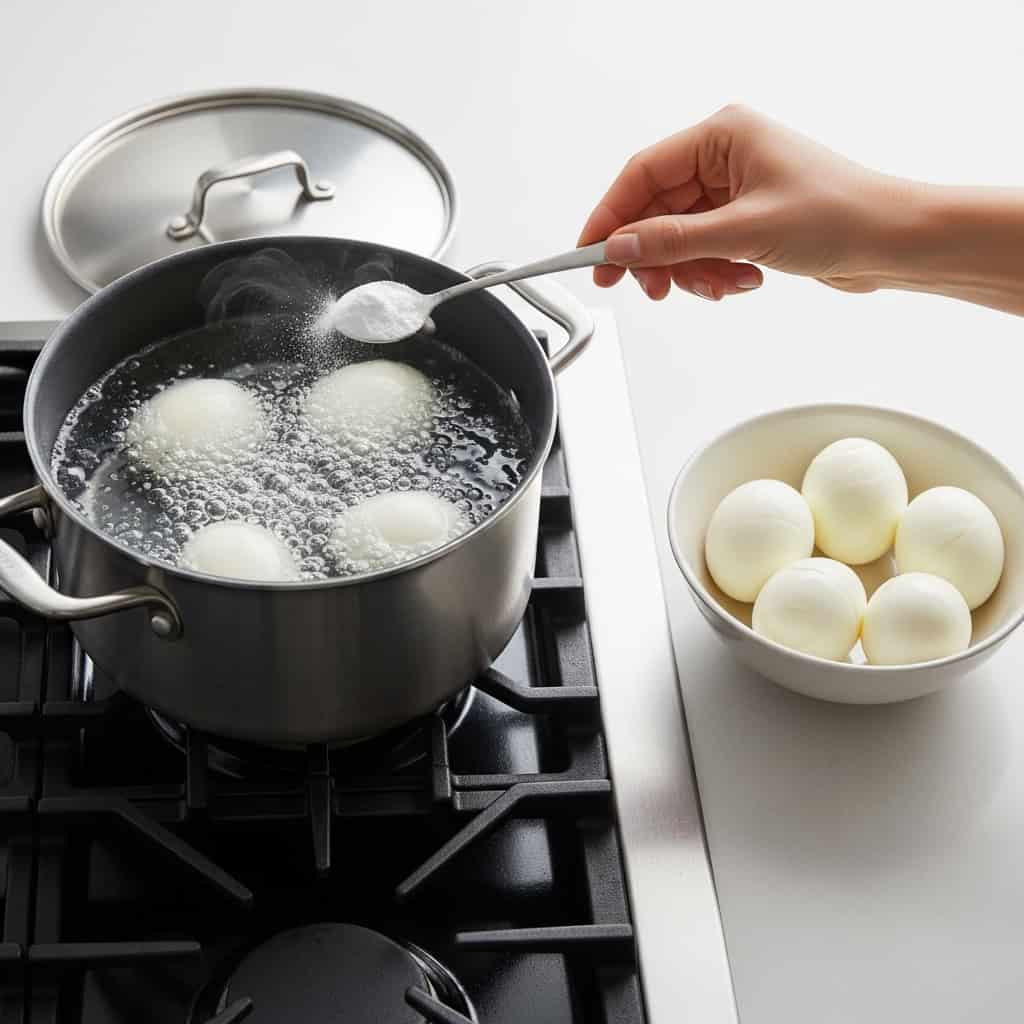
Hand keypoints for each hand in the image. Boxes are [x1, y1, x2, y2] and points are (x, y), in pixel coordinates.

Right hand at [578, 104, 894, 301]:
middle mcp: (725, 157)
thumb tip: (619, 249)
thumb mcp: (744, 232)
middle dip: (656, 256)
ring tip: (720, 285)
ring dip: (690, 270)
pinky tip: (740, 282)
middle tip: (650, 290)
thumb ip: (673, 242)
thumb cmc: (840, 216)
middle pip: (657, 210)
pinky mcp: (746, 219)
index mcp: (723, 136)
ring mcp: (735, 190)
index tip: (590, 255)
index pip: (643, 174)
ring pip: (679, 237)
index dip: (610, 217)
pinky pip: (704, 249)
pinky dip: (712, 272)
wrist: (893, 242)